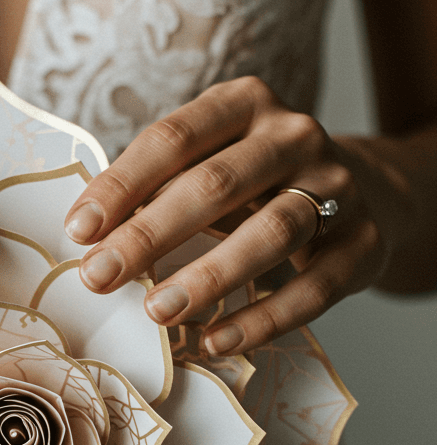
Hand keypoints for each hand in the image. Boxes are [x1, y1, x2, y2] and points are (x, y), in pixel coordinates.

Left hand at [63, 76, 385, 353]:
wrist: (365, 193)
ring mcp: (338, 188)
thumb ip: (158, 189)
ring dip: (208, 276)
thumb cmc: (255, 185)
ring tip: (156, 311)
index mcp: (245, 103)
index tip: (79, 230)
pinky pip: (312, 288)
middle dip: (149, 235)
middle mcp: (294, 136)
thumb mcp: (209, 164)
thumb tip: (89, 239)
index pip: (173, 138)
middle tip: (98, 276)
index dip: (121, 185)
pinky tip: (216, 340)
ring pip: (272, 233)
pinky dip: (261, 319)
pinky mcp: (363, 244)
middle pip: (216, 185)